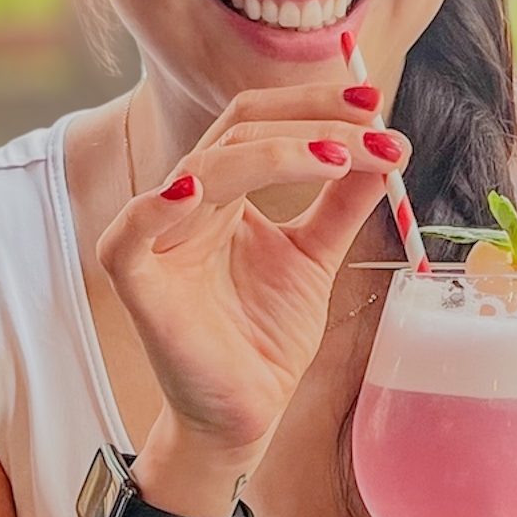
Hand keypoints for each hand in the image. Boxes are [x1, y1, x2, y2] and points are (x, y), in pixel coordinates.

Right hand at [96, 81, 407, 457]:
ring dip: (274, 155)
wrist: (246, 412)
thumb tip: (388, 149)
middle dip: (310, 122)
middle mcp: (187, 204)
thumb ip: (341, 203)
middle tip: (374, 129)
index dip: (313, 105)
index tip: (376, 105)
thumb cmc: (265, 337)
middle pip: (237, 132)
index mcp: (224, 192)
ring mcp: (159, 241)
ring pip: (203, 170)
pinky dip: (153, 209)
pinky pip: (128, 236)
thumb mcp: (315, 257)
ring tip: (337, 157)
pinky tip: (193, 191)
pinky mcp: (138, 286)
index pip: (259, 122)